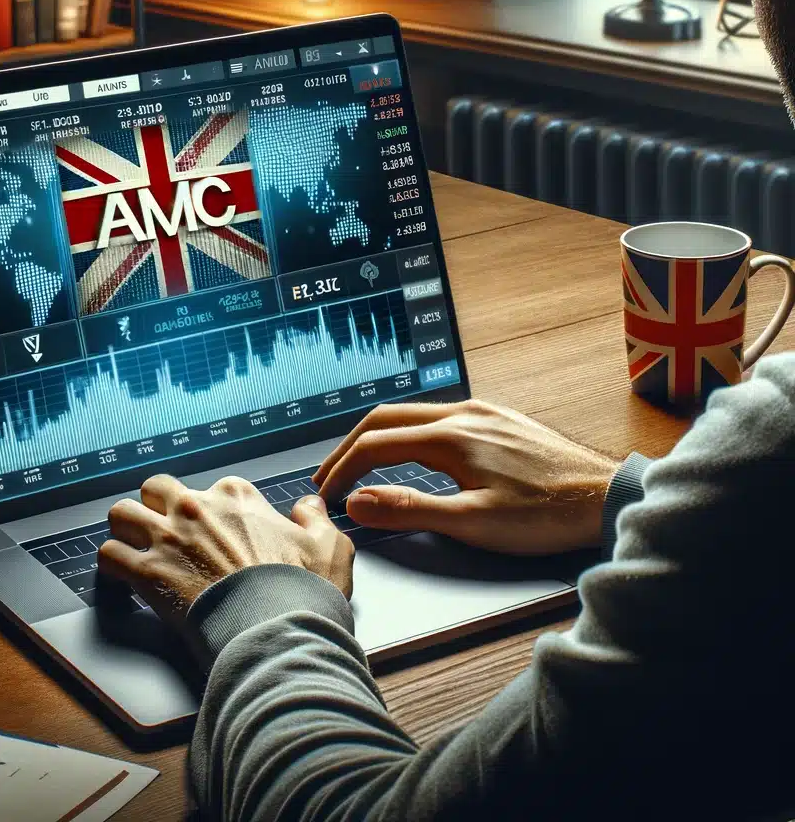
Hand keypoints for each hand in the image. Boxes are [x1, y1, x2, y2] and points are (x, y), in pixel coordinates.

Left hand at [98, 474, 354, 625]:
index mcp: (237, 497)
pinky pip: (107, 556)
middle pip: (154, 489)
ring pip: (120, 513)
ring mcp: (168, 538)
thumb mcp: (331, 546)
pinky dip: (109, 568)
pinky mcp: (146, 573)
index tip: (217, 532)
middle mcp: (196, 508)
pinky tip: (120, 579)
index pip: (213, 488)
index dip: (213, 510)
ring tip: (132, 549)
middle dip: (155, 507)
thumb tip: (309, 506)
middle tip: (165, 532)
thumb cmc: (302, 591)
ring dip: (125, 531)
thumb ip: (316, 519)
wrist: (277, 630)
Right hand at [314, 401, 617, 555]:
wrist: (606, 496)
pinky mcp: (499, 419)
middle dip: (350, 446)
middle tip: (330, 475)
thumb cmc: (546, 515)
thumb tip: (357, 501)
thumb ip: (410, 510)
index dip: (343, 468)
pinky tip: (413, 452)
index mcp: (450, 436)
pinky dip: (408, 432)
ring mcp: (482, 412)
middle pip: (385, 418)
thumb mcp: (473, 522)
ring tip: (362, 465)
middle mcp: (462, 413)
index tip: (328, 492)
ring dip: (379, 438)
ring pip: (412, 414)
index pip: (375, 443)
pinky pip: (439, 416)